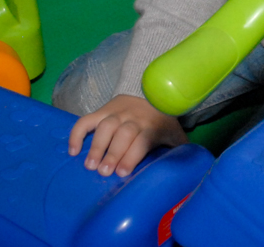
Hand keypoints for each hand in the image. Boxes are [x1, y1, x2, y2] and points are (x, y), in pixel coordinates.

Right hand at [67, 94, 187, 176]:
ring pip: (104, 127)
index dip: (131, 156)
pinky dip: (77, 133)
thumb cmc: (161, 120)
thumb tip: (191, 169)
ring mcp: (116, 113)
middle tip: (102, 172)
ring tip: (89, 165)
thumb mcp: (174, 133)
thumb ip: (180, 149)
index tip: (122, 173)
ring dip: (95, 146)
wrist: (150, 91)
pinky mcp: (102, 110)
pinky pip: (86, 120)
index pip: (141, 140)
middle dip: (112, 153)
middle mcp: (132, 118)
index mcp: (151, 126)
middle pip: (122, 134)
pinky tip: (72, 150)